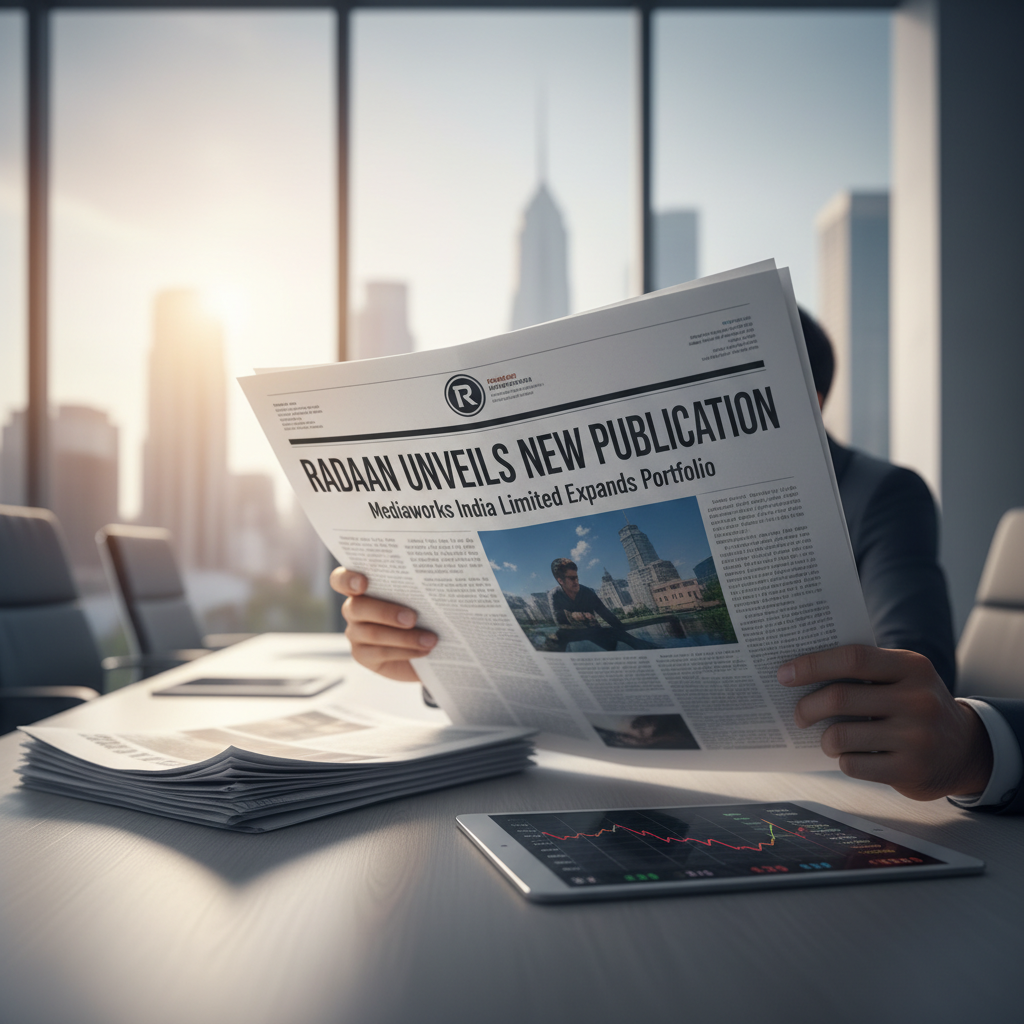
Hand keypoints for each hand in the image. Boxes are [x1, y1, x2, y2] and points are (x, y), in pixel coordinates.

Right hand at [330, 567, 436, 681]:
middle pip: (357, 607)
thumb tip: (429, 583)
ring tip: (430, 639)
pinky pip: (381, 653)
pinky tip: (425, 650)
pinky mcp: (362, 655)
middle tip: (413, 618)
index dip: (347, 580)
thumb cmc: (421, 610)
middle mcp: (353, 608)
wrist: (426, 644)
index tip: (363, 583)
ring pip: (373, 633)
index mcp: (362, 586)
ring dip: (405, 637)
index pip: (340, 579)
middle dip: (386, 612)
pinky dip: (406, 651)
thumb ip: (414, 587)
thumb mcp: (419, 596)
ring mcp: (355, 633)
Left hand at [777, 645, 992, 800]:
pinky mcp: (910, 770)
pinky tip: (853, 755)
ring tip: (829, 739)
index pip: (853, 658)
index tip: (784, 674)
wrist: (965, 750)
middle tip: (798, 714)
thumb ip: (864, 670)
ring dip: (824, 739)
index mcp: (912, 667)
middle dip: (807, 707)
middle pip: (838, 698)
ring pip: (840, 735)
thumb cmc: (916, 707)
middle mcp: (917, 699)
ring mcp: (916, 737)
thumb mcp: (903, 678)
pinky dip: (843, 760)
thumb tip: (799, 671)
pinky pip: (852, 764)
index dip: (813, 665)